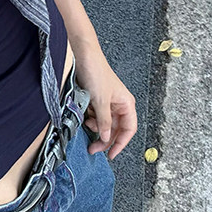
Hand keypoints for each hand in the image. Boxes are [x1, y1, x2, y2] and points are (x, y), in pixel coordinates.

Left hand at [72, 42, 136, 158]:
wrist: (83, 57)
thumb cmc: (96, 73)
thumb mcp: (100, 101)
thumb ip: (104, 122)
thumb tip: (105, 138)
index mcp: (126, 104)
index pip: (128, 130)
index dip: (120, 143)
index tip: (110, 155)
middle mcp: (119, 105)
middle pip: (114, 129)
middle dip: (104, 139)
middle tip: (93, 149)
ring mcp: (107, 102)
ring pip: (103, 124)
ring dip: (95, 127)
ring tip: (87, 122)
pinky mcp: (95, 99)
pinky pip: (94, 116)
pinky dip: (89, 118)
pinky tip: (84, 114)